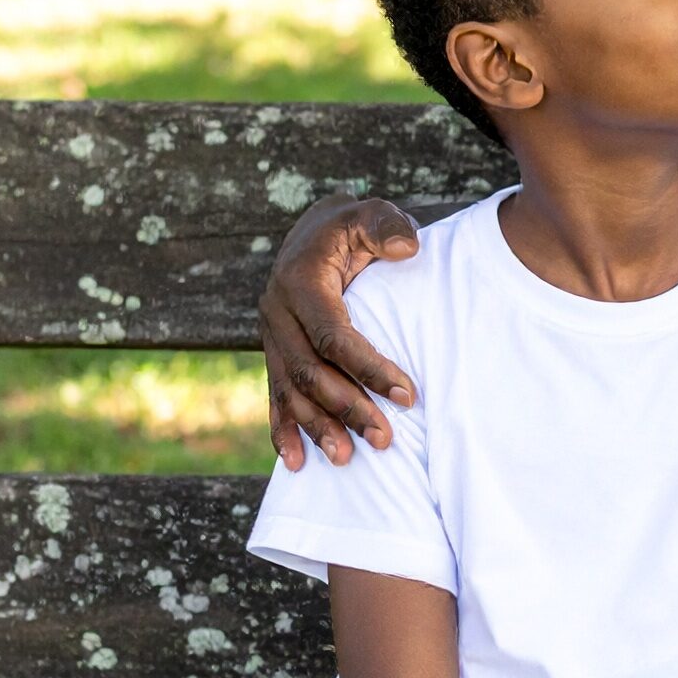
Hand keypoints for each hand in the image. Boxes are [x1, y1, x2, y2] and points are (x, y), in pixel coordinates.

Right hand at [260, 193, 421, 469]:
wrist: (312, 232)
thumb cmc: (352, 228)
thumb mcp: (370, 213)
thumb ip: (387, 226)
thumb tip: (407, 249)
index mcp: (300, 283)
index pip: (334, 336)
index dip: (369, 368)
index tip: (408, 396)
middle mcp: (276, 312)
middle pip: (310, 372)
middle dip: (347, 409)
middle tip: (385, 440)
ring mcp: (270, 335)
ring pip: (290, 391)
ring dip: (317, 427)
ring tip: (347, 458)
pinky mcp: (272, 352)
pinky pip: (273, 396)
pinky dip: (282, 430)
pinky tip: (294, 463)